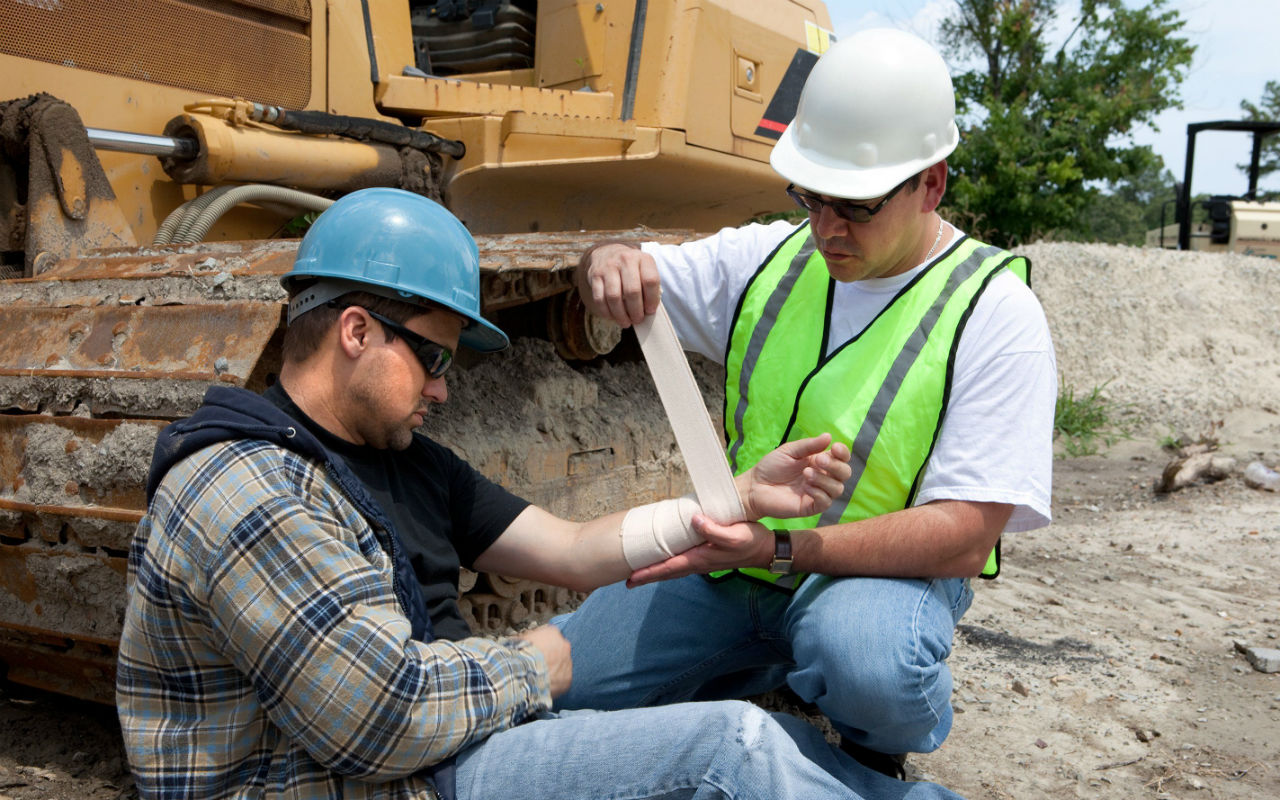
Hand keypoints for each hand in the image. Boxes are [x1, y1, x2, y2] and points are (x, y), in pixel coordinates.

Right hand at [516, 625, 572, 697]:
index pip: (550, 635)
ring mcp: (568, 662)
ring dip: (554, 669)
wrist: (523, 673)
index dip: (542, 644)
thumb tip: (520, 641)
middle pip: (559, 650)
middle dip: (551, 656)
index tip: (535, 650)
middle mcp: (564, 645)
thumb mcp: (518, 640)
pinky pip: (562, 680)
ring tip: (540, 676)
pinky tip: (544, 685)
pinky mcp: (568, 679)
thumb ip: (525, 639)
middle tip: (538, 664)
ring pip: (562, 665)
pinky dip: (555, 683)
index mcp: (552, 632)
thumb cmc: (519, 655)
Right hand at [577, 242, 661, 326]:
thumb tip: (647, 312)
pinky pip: (599, 298)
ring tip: (626, 322)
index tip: (650, 311)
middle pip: (632, 291)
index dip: (652, 300)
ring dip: (621, 314)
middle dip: (636, 311)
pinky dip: (606, 312)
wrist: (608, 253)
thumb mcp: (644, 270)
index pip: (650, 281)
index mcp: (643, 259)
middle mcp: (625, 259)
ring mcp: (608, 266)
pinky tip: (613, 317)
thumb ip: (649, 288)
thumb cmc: (632, 269)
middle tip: (637, 319)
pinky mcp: (595, 275)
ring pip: (614, 297)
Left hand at [626, 515, 771, 587]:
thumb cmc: (752, 541)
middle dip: (648, 576)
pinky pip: (683, 564)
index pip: (669, 567)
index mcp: (701, 558)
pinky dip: (670, 565)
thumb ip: (714, 530)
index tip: (632, 577)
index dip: (650, 572)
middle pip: (668, 572)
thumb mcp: (736, 534)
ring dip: (657, 572)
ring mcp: (704, 562)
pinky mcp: (708, 557)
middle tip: (628, 581)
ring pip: (675, 569)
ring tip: (641, 573)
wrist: (768, 550)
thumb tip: (694, 521)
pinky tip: (666, 561)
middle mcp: (699, 563)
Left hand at [739, 433, 851, 520]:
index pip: (841, 458)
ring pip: (838, 488)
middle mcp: (822, 477)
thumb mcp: (789, 451)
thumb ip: (809, 445)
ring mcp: (817, 493)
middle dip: (835, 465)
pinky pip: (826, 502)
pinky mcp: (810, 507)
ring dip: (825, 479)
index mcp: (819, 462)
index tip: (835, 447)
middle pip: (844, 473)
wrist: (754, 486)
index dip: (843, 453)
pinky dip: (820, 493)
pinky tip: (806, 487)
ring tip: (806, 473)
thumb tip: (829, 436)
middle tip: (818, 459)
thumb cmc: (771, 467)